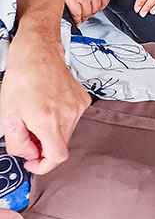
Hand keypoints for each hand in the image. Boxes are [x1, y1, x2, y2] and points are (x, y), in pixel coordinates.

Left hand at [0, 33, 89, 176]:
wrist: (38, 52)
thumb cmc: (21, 77)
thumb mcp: (6, 114)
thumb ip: (16, 142)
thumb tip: (28, 154)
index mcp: (47, 119)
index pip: (56, 157)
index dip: (43, 166)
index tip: (33, 162)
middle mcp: (68, 114)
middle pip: (60, 146)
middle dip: (42, 146)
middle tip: (27, 133)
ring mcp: (78, 106)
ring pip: (66, 134)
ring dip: (50, 132)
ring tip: (36, 115)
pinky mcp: (82, 100)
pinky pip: (72, 120)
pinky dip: (59, 120)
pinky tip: (48, 107)